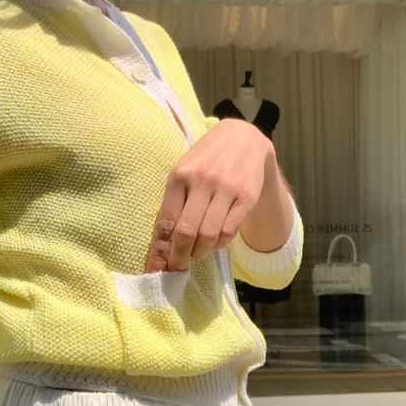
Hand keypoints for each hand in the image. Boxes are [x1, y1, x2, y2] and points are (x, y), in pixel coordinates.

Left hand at [145, 119, 274, 272]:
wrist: (243, 138)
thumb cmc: (206, 159)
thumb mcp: (184, 171)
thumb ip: (173, 202)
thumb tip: (161, 243)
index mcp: (180, 175)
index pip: (167, 221)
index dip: (161, 249)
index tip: (158, 267)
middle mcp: (202, 181)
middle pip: (186, 232)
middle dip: (179, 257)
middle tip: (178, 267)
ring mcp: (226, 188)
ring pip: (209, 235)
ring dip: (200, 251)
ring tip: (198, 251)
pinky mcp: (247, 196)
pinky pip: (230, 231)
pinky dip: (220, 243)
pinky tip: (216, 240)